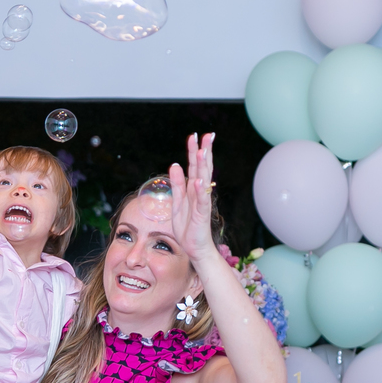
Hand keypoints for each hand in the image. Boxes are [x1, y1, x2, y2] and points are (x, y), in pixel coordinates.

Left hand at [168, 133, 217, 261]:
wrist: (195, 248)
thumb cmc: (188, 226)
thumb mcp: (177, 202)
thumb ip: (177, 184)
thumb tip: (174, 165)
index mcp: (192, 189)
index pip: (195, 166)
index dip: (194, 151)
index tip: (195, 135)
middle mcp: (199, 193)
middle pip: (202, 168)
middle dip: (203, 151)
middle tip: (207, 135)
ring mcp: (202, 202)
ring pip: (203, 181)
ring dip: (203, 166)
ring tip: (202, 151)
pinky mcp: (201, 214)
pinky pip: (201, 200)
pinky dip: (200, 190)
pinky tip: (199, 180)